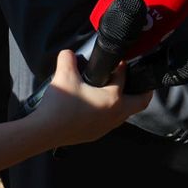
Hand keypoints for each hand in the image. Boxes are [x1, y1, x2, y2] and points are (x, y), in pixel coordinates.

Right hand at [31, 50, 152, 146]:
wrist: (43, 132)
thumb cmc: (58, 105)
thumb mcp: (64, 75)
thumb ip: (68, 58)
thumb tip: (68, 52)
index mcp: (113, 99)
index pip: (123, 77)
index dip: (122, 66)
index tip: (118, 60)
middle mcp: (115, 115)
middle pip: (140, 103)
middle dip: (143, 91)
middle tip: (141, 80)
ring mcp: (106, 127)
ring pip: (125, 114)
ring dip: (126, 102)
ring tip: (120, 90)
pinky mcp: (96, 134)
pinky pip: (112, 121)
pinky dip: (113, 111)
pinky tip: (100, 104)